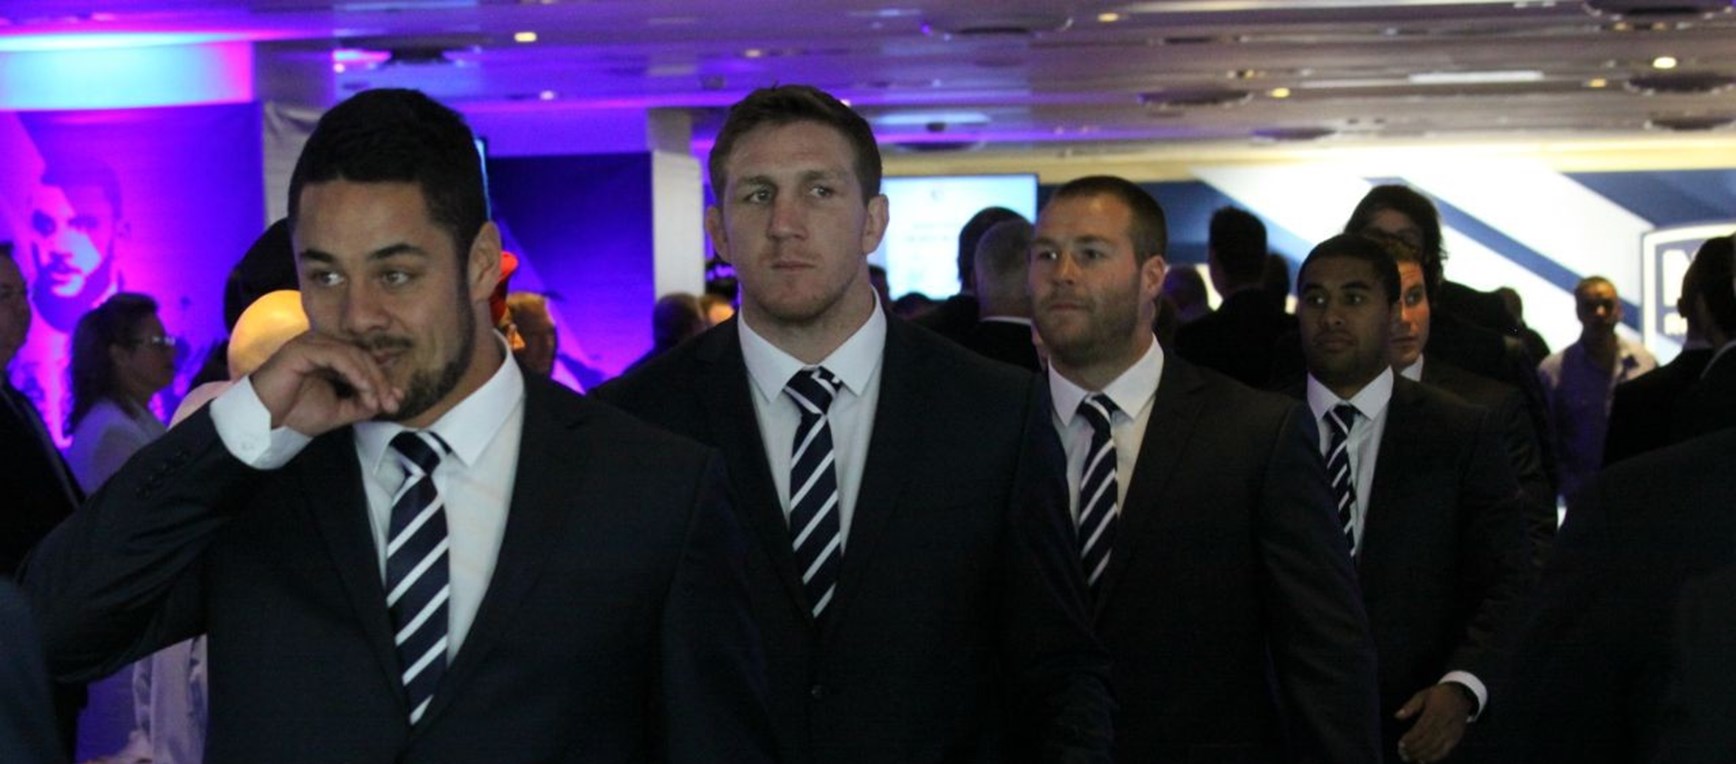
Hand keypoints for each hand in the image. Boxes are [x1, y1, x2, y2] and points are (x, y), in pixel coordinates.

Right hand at [248, 332, 400, 435]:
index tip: (395, 404)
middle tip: (391, 404)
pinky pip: (339, 356)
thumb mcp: (339, 411)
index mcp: (331, 356)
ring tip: (376, 401)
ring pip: (354, 355)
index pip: (365, 362)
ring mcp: (313, 344)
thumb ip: (362, 403)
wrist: (265, 421)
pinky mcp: (304, 348)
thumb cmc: (295, 414)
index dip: (383, 382)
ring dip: (371, 379)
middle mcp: (323, 345)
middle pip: (364, 357)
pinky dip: (356, 373)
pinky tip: (364, 389)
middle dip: (381, 382)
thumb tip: (389, 399)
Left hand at [1394, 682, 1471, 763]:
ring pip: (1436, 747)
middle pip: (1428, 740)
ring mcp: (1452, 731)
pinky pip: (1445, 750)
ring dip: (1421, 755)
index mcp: (1436, 711)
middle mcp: (1445, 722)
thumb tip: (1397, 716)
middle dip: (1414, 749)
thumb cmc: (1439, 695)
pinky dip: (1434, 758)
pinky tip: (1423, 761)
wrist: (1462, 695)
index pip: (1422, 728)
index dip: (1411, 738)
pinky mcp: (1456, 737)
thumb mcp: (1423, 694)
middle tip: (1402, 754)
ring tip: (1409, 758)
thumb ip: (1410, 706)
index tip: (1400, 744)